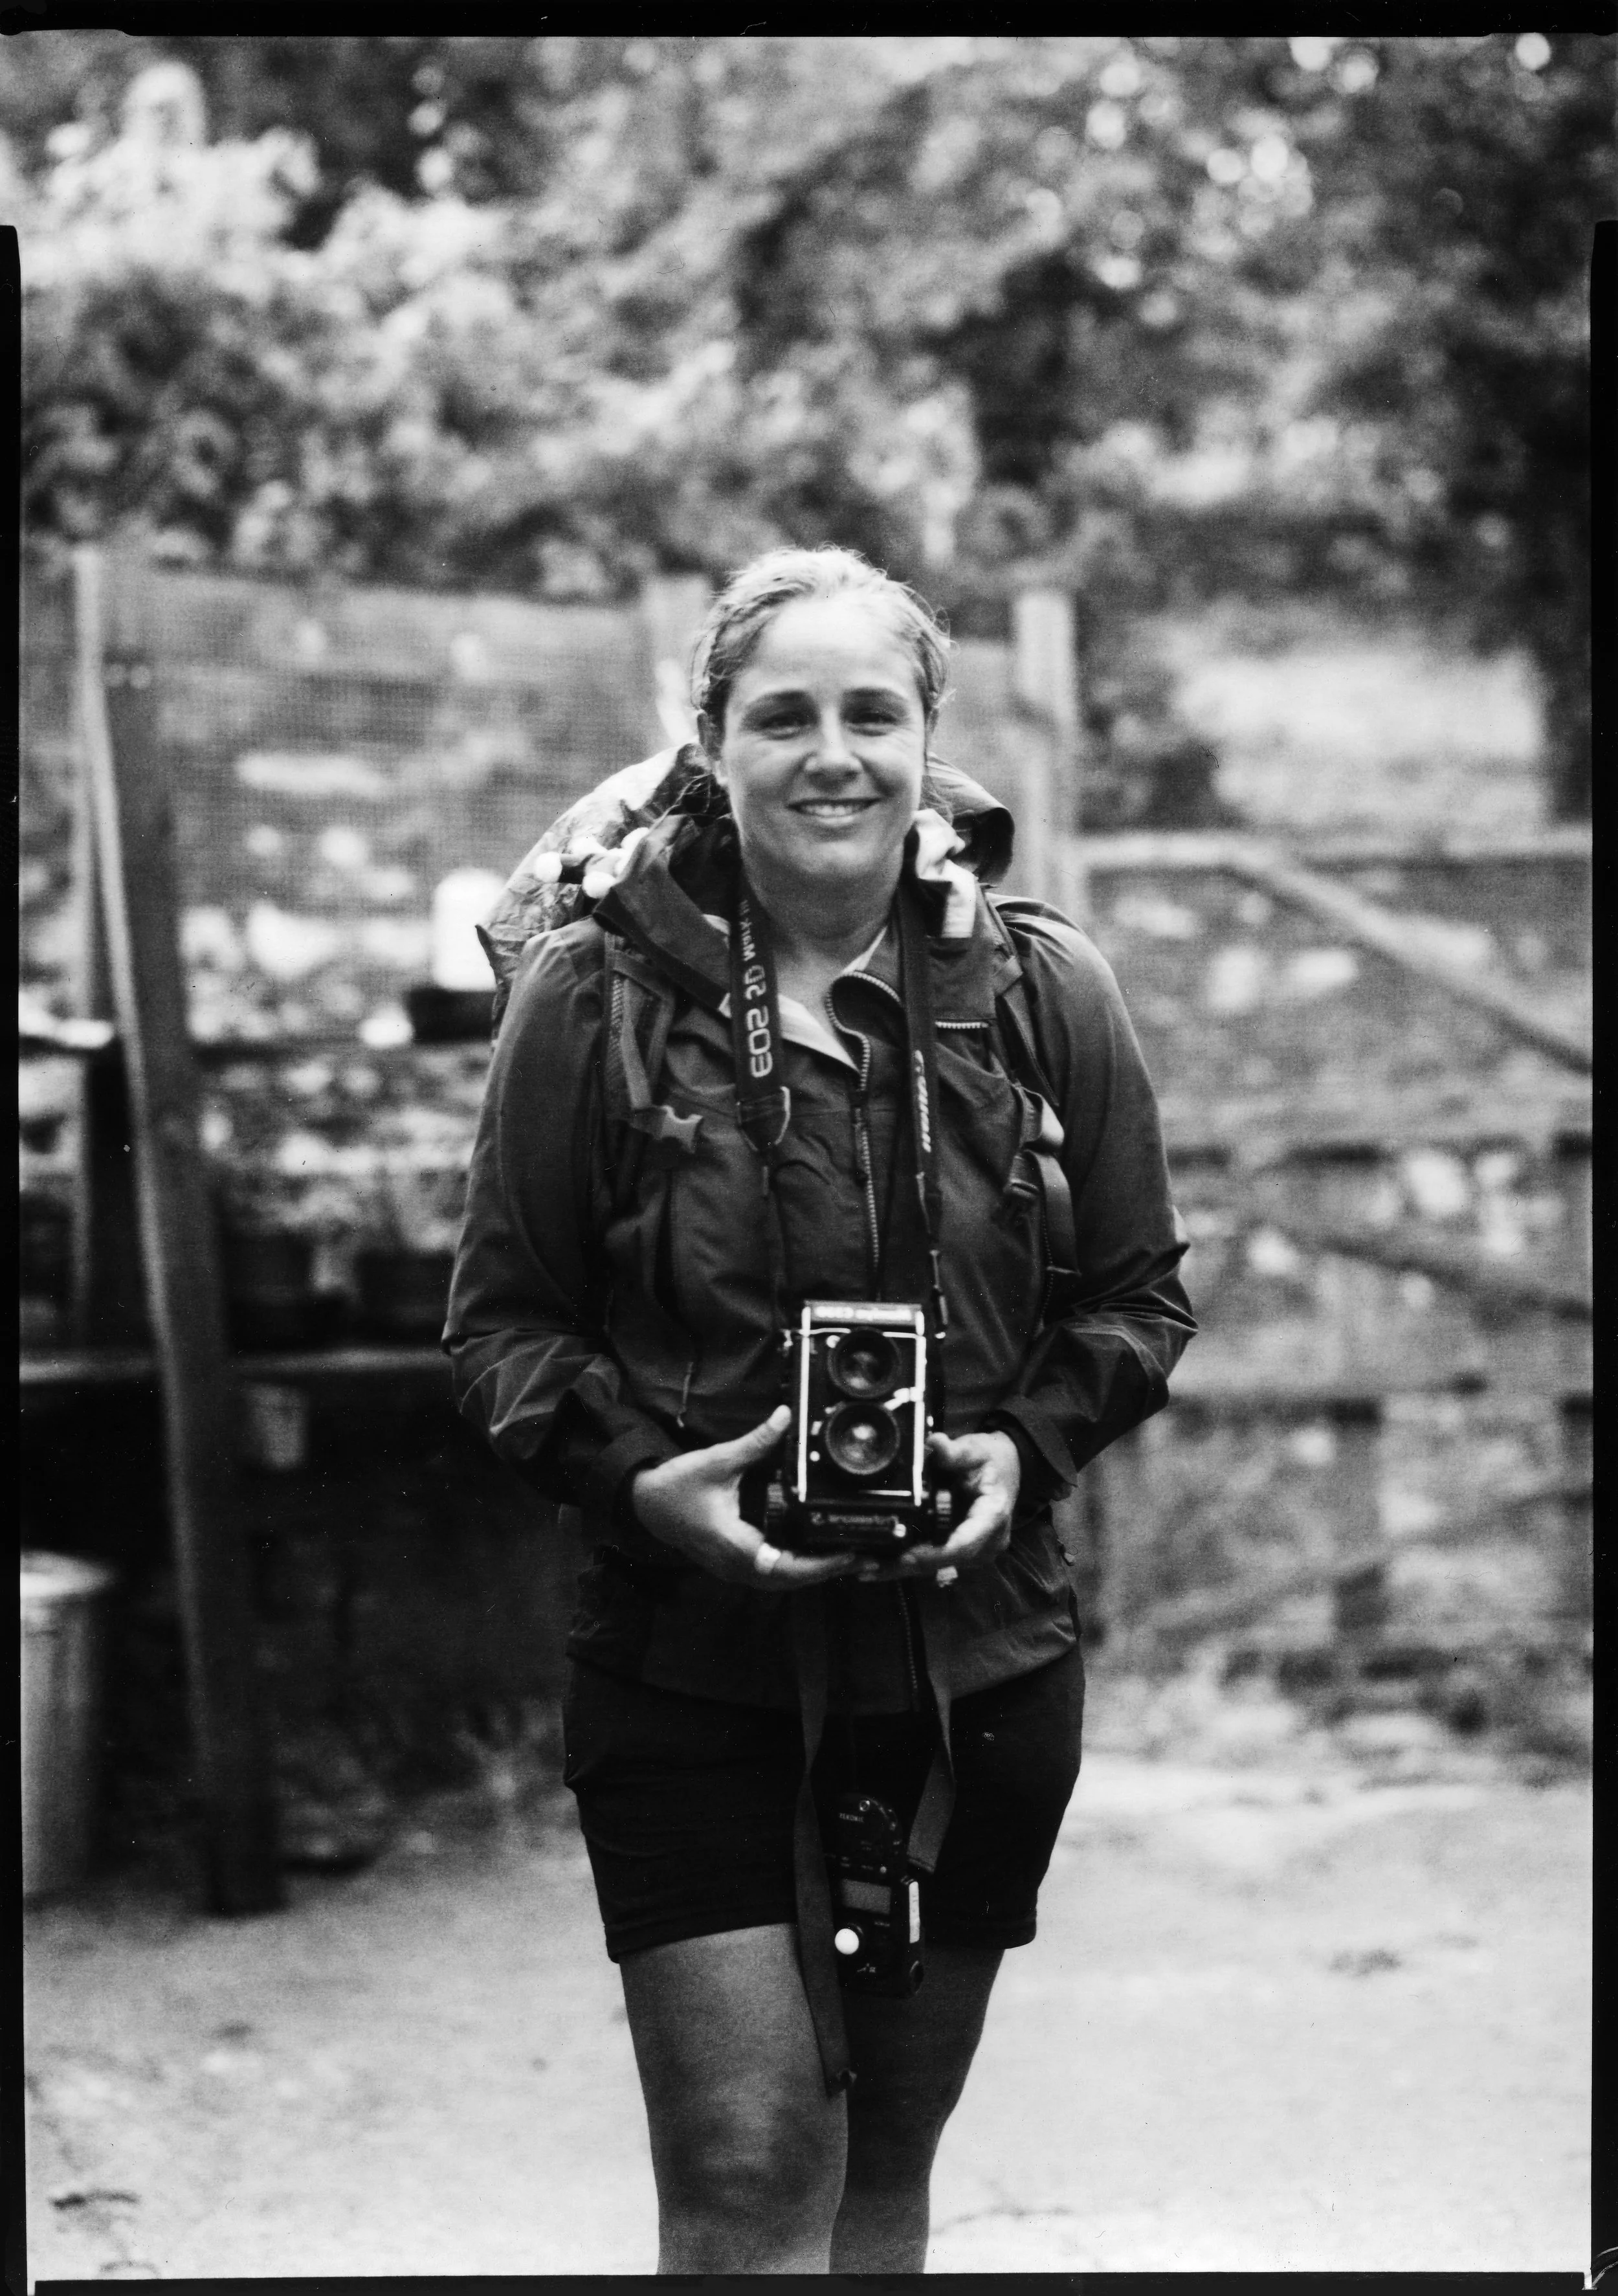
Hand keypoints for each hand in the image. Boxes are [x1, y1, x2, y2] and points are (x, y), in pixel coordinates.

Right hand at [630, 1406, 861, 1590]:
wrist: (646, 1504)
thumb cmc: (678, 1485)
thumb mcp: (718, 1460)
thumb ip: (756, 1442)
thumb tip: (786, 1415)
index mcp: (734, 1544)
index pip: (785, 1565)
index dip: (819, 1565)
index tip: (849, 1553)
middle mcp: (737, 1565)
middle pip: (790, 1580)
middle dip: (827, 1571)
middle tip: (863, 1556)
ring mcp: (734, 1569)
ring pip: (782, 1581)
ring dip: (813, 1573)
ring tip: (848, 1557)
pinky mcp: (734, 1565)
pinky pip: (772, 1574)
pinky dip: (796, 1569)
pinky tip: (816, 1555)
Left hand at [856, 1429, 1021, 1585]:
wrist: (1006, 1469)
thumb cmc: (991, 1461)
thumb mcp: (976, 1451)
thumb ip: (955, 1451)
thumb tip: (934, 1444)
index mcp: (993, 1519)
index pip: (962, 1545)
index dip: (931, 1555)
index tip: (903, 1556)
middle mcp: (986, 1543)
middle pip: (942, 1562)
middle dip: (904, 1567)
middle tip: (866, 1567)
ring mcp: (973, 1551)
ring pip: (934, 1566)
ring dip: (900, 1568)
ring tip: (863, 1568)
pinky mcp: (959, 1551)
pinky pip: (932, 1560)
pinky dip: (905, 1561)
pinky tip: (877, 1563)